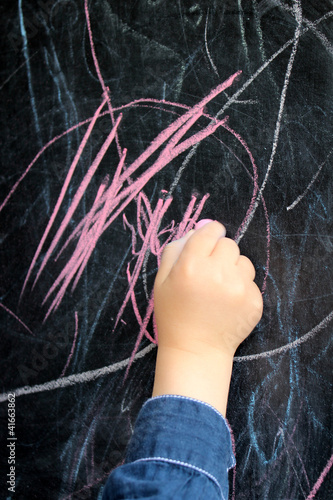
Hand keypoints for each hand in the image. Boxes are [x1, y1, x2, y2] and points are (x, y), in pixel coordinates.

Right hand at [154, 221, 262, 357]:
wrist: (195, 351)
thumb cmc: (175, 314)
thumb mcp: (163, 280)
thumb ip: (177, 248)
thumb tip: (201, 227)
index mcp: (191, 266)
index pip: (211, 231)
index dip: (209, 236)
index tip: (207, 244)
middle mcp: (217, 273)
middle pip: (229, 244)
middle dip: (220, 254)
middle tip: (209, 273)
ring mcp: (239, 288)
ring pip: (244, 262)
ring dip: (233, 270)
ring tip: (219, 290)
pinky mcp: (254, 302)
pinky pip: (252, 282)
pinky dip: (241, 289)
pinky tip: (228, 304)